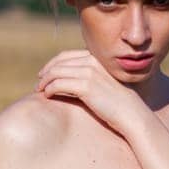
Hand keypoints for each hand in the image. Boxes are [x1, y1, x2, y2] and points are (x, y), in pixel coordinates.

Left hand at [34, 50, 154, 137]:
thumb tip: (67, 79)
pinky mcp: (86, 87)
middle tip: (38, 83)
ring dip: (44, 82)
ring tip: (39, 90)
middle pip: (59, 63)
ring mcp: (89, 73)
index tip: (44, 74)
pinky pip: (58, 84)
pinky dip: (49, 89)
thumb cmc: (117, 102)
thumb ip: (88, 77)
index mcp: (96, 59)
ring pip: (56, 72)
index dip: (52, 64)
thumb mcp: (103, 83)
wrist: (130, 113)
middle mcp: (92, 62)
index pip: (66, 56)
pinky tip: (47, 95)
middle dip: (46, 72)